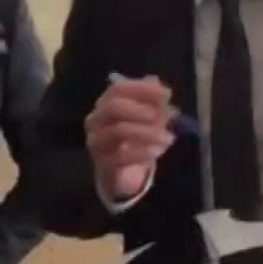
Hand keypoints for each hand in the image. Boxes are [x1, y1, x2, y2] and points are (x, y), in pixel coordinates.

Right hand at [86, 76, 173, 200]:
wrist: (121, 175)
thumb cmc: (134, 140)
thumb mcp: (148, 119)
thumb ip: (155, 103)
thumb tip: (163, 91)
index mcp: (105, 104)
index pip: (118, 88)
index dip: (143, 89)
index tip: (166, 94)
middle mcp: (95, 121)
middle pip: (113, 106)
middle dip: (141, 109)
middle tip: (164, 117)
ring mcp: (96, 143)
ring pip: (118, 130)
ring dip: (147, 132)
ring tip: (167, 137)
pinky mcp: (103, 164)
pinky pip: (121, 157)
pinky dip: (142, 152)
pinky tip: (157, 152)